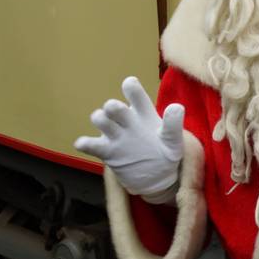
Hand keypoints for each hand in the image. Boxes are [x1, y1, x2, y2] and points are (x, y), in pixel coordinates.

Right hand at [74, 76, 183, 197]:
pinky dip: (85, 143)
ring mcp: (115, 135)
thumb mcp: (173, 140)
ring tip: (106, 126)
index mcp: (144, 113)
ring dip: (100, 120)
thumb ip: (173, 125)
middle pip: (114, 107)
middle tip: (114, 108)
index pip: (136, 95)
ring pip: (100, 120)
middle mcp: (127, 120)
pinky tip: (83, 143)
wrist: (156, 175)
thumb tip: (176, 107)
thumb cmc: (165, 151)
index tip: (129, 83)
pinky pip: (91, 145)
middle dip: (112, 106)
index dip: (131, 88)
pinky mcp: (106, 151)